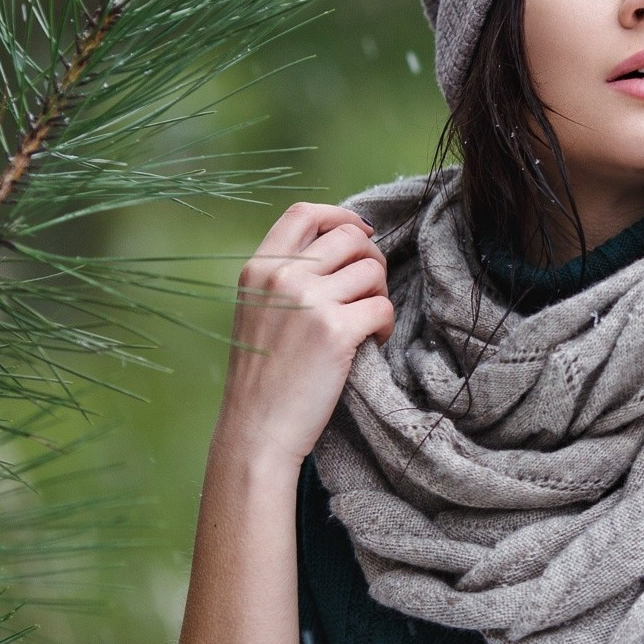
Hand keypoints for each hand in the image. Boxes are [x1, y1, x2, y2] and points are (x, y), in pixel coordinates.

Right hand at [211, 203, 395, 468]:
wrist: (256, 430)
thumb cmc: (263, 376)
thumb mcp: (257, 310)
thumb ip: (287, 276)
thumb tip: (343, 244)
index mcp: (259, 267)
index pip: (305, 213)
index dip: (341, 216)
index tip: (361, 232)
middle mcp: (282, 276)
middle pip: (350, 237)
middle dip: (371, 259)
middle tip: (370, 292)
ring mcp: (309, 301)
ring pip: (372, 271)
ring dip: (381, 295)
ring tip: (368, 323)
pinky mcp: (336, 330)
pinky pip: (383, 308)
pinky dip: (387, 325)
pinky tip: (373, 343)